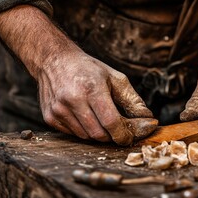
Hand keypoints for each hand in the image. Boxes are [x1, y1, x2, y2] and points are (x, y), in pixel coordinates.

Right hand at [38, 45, 153, 144]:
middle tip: (118, 128)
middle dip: (113, 135)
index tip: (130, 137)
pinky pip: (73, 134)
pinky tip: (85, 116)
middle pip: (99, 134)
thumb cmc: (88, 69)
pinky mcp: (50, 117)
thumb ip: (133, 100)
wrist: (54, 60)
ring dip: (98, 133)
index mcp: (91, 88)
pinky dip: (84, 130)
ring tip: (100, 118)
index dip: (124, 134)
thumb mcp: (115, 78)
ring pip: (86, 137)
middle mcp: (72, 100)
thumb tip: (147, 120)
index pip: (111, 122)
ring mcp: (58, 110)